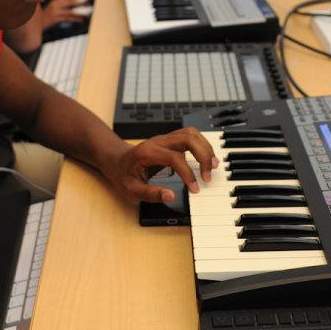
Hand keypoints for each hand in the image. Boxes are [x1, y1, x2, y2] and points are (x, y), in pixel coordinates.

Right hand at [41, 0, 87, 27]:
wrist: (35, 25)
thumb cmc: (44, 18)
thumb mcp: (51, 10)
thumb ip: (59, 7)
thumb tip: (71, 9)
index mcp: (54, 2)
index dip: (76, 0)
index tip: (81, 3)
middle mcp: (55, 5)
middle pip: (70, 2)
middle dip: (80, 4)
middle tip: (88, 5)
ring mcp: (55, 12)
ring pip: (70, 12)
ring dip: (80, 14)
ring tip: (87, 15)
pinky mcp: (55, 19)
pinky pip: (67, 18)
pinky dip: (75, 19)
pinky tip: (80, 21)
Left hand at [100, 128, 218, 202]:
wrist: (117, 160)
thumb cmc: (123, 174)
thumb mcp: (131, 190)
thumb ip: (150, 194)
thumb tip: (171, 196)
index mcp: (148, 151)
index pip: (174, 157)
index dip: (187, 173)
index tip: (195, 189)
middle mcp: (159, 141)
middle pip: (188, 138)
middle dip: (203, 156)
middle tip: (208, 176)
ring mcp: (166, 138)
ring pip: (192, 133)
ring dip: (205, 148)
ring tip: (213, 166)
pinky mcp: (171, 140)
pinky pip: (191, 136)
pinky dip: (202, 145)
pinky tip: (206, 159)